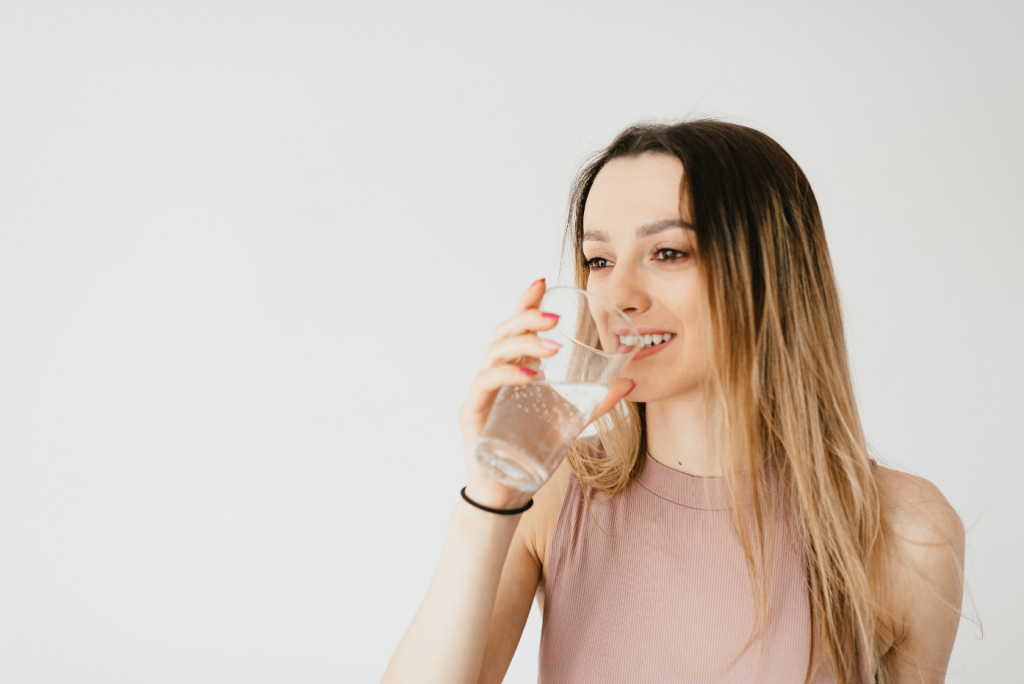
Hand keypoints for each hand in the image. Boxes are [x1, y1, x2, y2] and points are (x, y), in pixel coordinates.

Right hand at [458, 279, 634, 508]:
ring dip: (524, 342)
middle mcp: (496, 374)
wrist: (508, 490)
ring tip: (553, 346)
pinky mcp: (474, 410)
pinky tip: (530, 375)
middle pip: (505, 331)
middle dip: (529, 317)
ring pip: (495, 351)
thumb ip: (596, 402)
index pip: (518, 326)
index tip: (543, 281)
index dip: (526, 301)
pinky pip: (488, 382)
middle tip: (556, 316)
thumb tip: (630, 382)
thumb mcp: (571, 422)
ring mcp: (483, 391)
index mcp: (516, 369)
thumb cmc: (533, 451)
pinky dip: (509, 373)